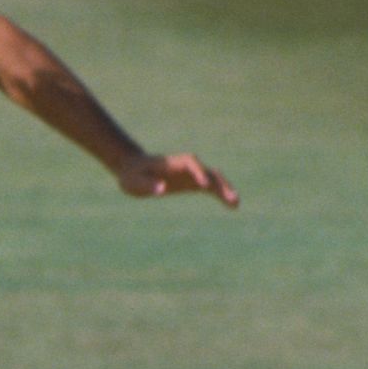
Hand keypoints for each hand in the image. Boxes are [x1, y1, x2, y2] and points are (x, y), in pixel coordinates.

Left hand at [116, 151, 239, 207]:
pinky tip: (232, 205)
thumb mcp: (133, 181)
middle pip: (207, 171)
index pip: (190, 162)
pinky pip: (210, 187)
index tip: (203, 185)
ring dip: (224, 189)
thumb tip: (162, 189)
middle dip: (219, 183)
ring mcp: (190, 174)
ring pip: (213, 179)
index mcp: (171, 163)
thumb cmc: (131, 174)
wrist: (132, 168)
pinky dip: (221, 194)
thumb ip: (147, 185)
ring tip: (236, 204)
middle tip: (230, 197)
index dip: (198, 171)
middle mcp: (185, 167)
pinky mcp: (191, 183)